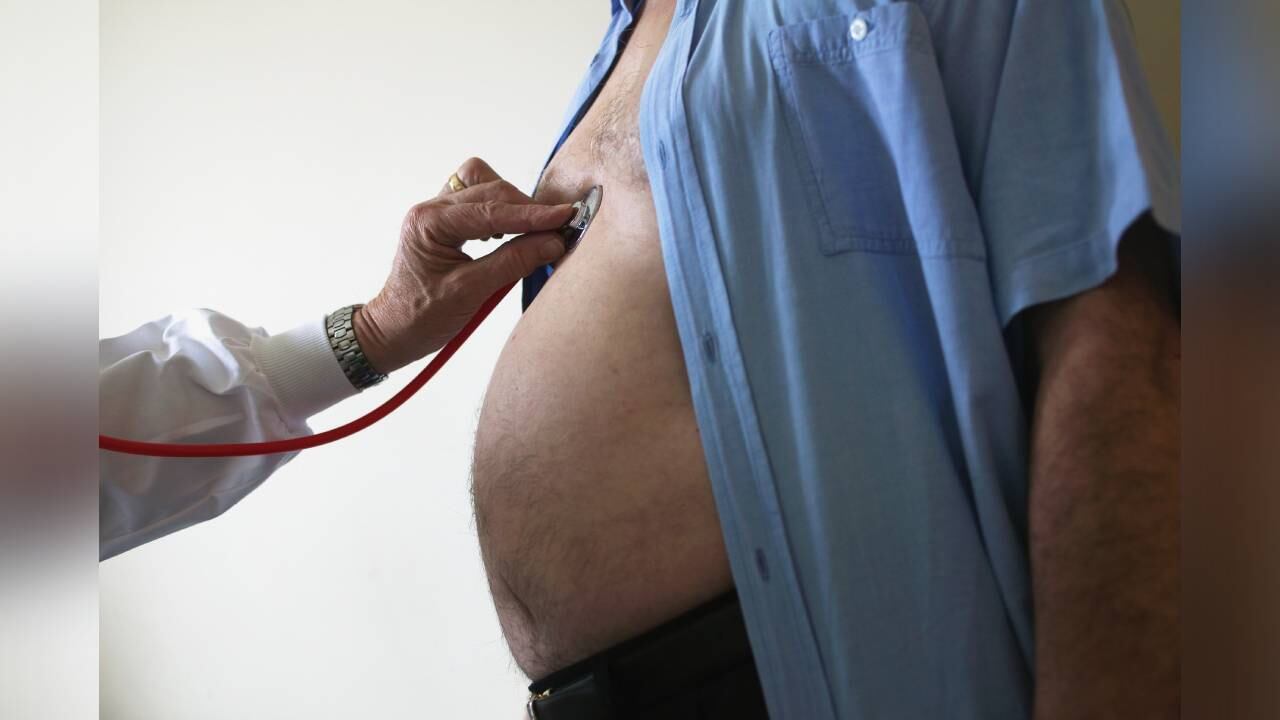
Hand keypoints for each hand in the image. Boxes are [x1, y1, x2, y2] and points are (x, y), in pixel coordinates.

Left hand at [354, 158, 573, 373]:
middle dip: (526, 208)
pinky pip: (477, 198)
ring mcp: (437, 212)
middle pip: (490, 189)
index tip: (565, 216)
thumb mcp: (471, 293)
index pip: (491, 211)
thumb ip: (513, 263)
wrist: (393, 331)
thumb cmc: (421, 317)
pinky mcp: (446, 220)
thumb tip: (553, 242)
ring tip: (532, 229)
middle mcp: (431, 209)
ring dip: (511, 203)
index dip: (532, 214)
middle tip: (558, 229)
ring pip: (483, 184)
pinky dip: (499, 208)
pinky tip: (508, 230)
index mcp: (429, 223)